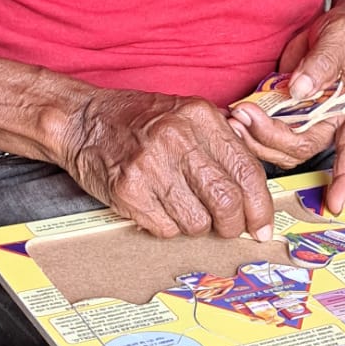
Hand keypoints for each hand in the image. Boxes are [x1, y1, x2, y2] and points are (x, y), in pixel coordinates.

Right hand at [60, 90, 274, 239]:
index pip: (246, 171)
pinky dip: (167, 227)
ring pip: (197, 222)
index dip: (260, 207)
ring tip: (182, 208)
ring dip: (196, 226)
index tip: (262, 226)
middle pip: (226, 201)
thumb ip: (223, 144)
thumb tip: (256, 194)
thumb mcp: (186, 116)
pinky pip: (165, 229)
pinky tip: (157, 207)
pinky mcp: (127, 190)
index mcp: (200, 116)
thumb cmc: (138, 121)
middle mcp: (177, 137)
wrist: (81, 120)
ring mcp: (150, 164)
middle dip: (233, 225)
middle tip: (229, 229)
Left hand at [230, 5, 344, 212]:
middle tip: (244, 117)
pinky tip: (231, 116)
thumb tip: (300, 90)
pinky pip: (267, 132)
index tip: (335, 203)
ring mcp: (308, 120)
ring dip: (255, 138)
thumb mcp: (341, 38)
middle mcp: (332, 122)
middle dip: (271, 138)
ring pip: (280, 146)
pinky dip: (248, 128)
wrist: (334, 24)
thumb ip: (322, 63)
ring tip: (234, 116)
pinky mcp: (288, 113)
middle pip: (301, 148)